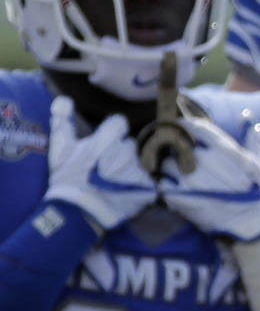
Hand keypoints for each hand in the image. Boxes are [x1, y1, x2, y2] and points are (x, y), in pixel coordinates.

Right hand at [44, 95, 155, 230]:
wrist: (79, 212)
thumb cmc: (67, 178)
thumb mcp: (60, 149)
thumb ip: (62, 122)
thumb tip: (63, 99)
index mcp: (107, 139)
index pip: (119, 123)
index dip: (112, 132)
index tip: (105, 142)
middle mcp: (126, 152)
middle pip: (129, 145)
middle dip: (119, 153)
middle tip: (106, 167)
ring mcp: (137, 170)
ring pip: (139, 162)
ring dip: (129, 169)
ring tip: (114, 181)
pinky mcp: (146, 188)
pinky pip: (147, 181)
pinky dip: (139, 186)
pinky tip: (125, 191)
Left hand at [158, 115, 259, 240]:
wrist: (257, 227)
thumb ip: (254, 137)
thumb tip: (249, 118)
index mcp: (223, 148)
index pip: (192, 126)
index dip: (184, 126)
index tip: (182, 128)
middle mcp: (203, 160)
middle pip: (175, 145)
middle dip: (177, 149)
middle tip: (181, 155)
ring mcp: (190, 180)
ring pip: (165, 165)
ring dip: (169, 168)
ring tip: (176, 175)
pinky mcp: (181, 199)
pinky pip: (163, 186)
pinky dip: (167, 187)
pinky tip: (177, 191)